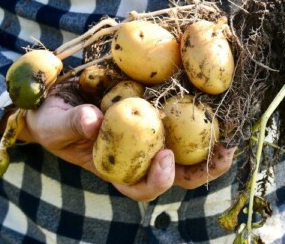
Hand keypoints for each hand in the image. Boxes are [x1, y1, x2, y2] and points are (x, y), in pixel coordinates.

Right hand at [22, 93, 234, 201]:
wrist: (55, 96)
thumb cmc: (51, 118)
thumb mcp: (52, 123)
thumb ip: (70, 124)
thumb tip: (92, 121)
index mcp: (116, 169)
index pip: (140, 188)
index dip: (157, 180)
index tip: (164, 158)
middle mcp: (141, 156)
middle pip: (179, 174)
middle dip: (205, 169)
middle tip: (224, 154)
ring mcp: (153, 135)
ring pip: (189, 149)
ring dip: (213, 143)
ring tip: (233, 131)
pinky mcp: (159, 111)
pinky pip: (184, 116)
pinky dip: (201, 112)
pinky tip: (218, 97)